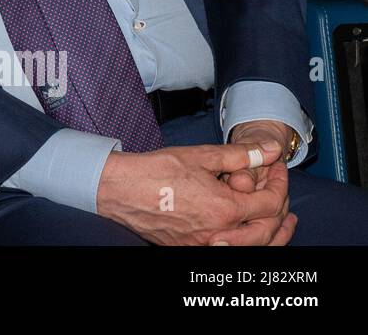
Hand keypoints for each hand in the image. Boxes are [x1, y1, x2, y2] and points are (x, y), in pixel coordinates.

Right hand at [96, 140, 289, 244]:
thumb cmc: (154, 171)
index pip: (271, 203)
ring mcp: (206, 246)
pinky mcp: (192, 250)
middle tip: (280, 190)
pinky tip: (248, 230)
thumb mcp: (200, 156)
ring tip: (281, 220)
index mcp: (224, 210)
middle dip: (282, 210)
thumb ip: (240, 154)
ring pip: (254, 248)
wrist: (119, 190)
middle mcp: (220, 235)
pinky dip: (249, 242)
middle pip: (269, 231)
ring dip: (273, 234)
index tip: (277, 168)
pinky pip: (232, 251)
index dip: (280, 183)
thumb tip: (270, 150)